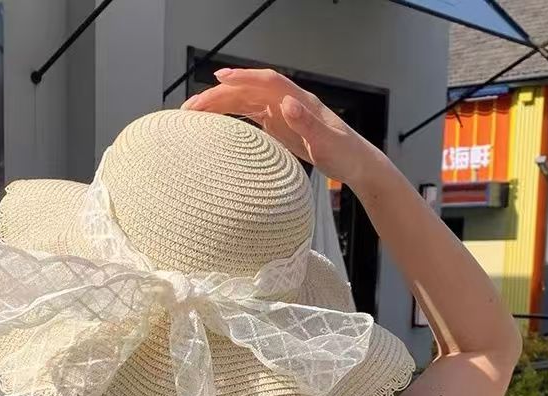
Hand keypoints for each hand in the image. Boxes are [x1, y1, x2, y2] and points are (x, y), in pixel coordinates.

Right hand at [182, 68, 380, 188]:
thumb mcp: (327, 143)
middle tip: (192, 107)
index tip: (219, 79)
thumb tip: (286, 103)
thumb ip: (306, 123)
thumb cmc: (344, 154)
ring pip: (246, 102)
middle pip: (249, 91)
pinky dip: (231, 115)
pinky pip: (250, 116)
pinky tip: (215, 123)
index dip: (242, 78)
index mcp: (299, 101)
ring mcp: (283, 113)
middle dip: (220, 94)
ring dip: (220, 104)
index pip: (266, 82)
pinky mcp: (280, 126)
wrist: (356, 164)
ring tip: (194, 113)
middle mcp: (288, 103)